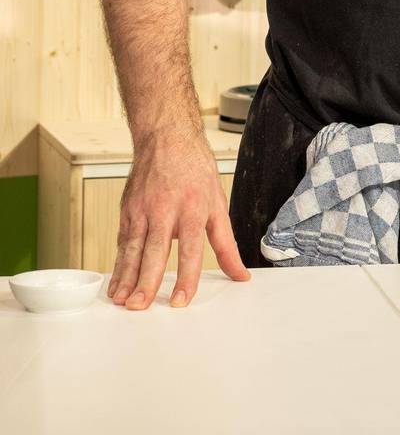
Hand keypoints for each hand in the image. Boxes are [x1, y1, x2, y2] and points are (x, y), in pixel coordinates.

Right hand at [108, 130, 250, 308]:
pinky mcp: (127, 209)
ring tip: (122, 301)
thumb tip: (241, 275)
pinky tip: (115, 283)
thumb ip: (226, 244)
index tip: (180, 300)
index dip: (186, 276)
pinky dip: (118, 264)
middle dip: (146, 281)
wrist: (167, 136)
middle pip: (156, 250)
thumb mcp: (218, 203)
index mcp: (193, 208)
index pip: (191, 249)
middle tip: (139, 306)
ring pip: (133, 248)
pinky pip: (122, 241)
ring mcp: (143, 209)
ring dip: (125, 277)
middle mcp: (166, 209)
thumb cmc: (195, 169)